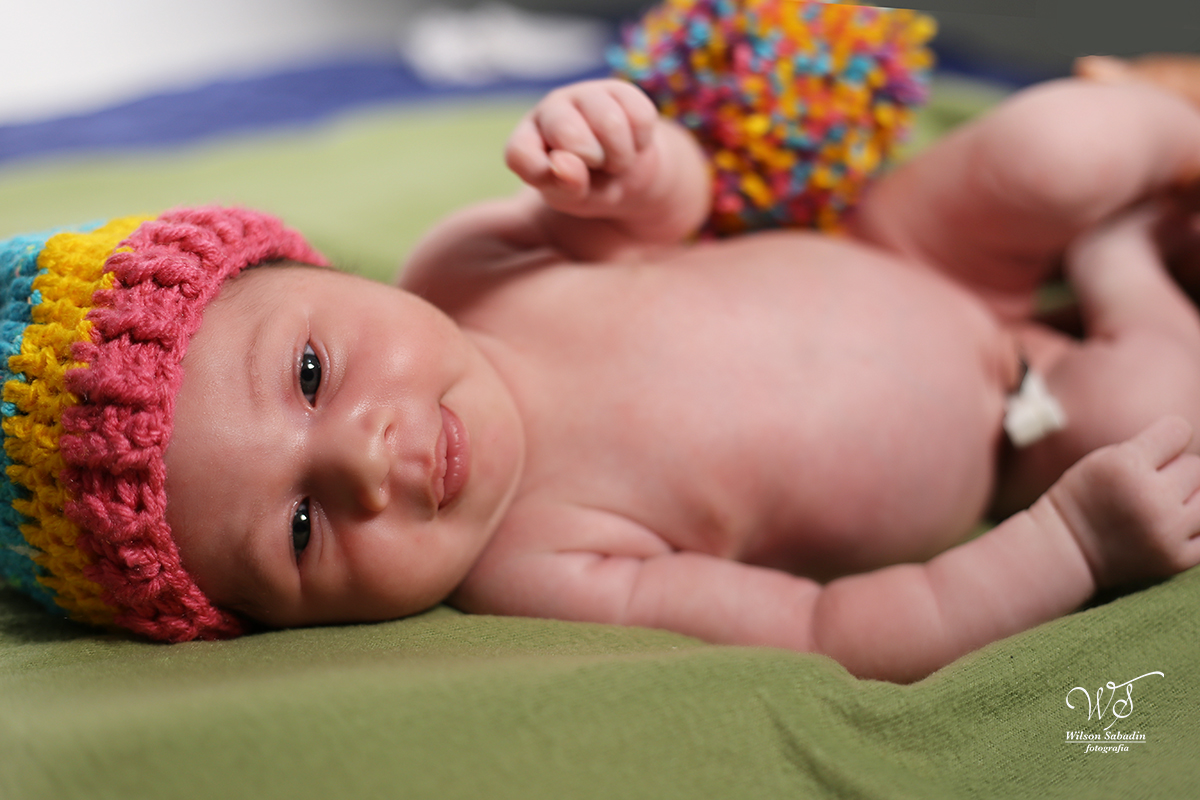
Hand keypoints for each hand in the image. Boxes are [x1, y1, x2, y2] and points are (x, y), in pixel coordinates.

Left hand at [504, 79, 659, 215]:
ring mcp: (584, 95)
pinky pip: (639, 117)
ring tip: (615, 161)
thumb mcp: (574, 198)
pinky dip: (640, 142)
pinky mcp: (619, 90)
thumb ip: (565, 186)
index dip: (542, 171)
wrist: (627, 174)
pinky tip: (631, 144)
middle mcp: (551, 112)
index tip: (559, 182)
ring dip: (620, 156)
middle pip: (568, 132)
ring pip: (610, 123)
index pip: (521, 153)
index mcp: (527, 142)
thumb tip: (562, 164)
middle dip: (591, 160)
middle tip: (596, 167)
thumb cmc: (590, 188)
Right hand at [1045, 416, 1199, 586]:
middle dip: (1177, 471)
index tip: (1156, 450)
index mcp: (1124, 466)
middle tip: (1151, 484)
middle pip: (1196, 466)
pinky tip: (1170, 526)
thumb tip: (1198, 447)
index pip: (1180, 431)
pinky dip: (1193, 526)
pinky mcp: (1177, 558)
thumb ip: (1149, 446)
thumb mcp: (1102, 458)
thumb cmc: (1085, 496)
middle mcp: (1150, 497)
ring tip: (1162, 505)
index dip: (1169, 438)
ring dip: (1190, 498)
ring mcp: (1167, 531)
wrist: (1067, 551)